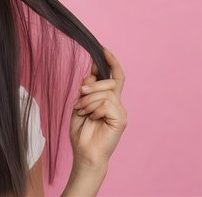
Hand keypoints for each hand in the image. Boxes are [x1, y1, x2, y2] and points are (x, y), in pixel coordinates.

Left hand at [69, 47, 127, 167]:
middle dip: (90, 86)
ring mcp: (120, 111)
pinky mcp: (121, 119)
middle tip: (80, 98)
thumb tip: (92, 72)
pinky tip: (93, 119)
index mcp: (107, 98)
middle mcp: (116, 103)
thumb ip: (87, 88)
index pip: (114, 76)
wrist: (84, 152)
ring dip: (88, 101)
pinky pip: (106, 103)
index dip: (111, 62)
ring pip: (105, 92)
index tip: (103, 49)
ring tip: (84, 112)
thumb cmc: (82, 131)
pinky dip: (95, 109)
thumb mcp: (80, 104)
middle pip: (108, 82)